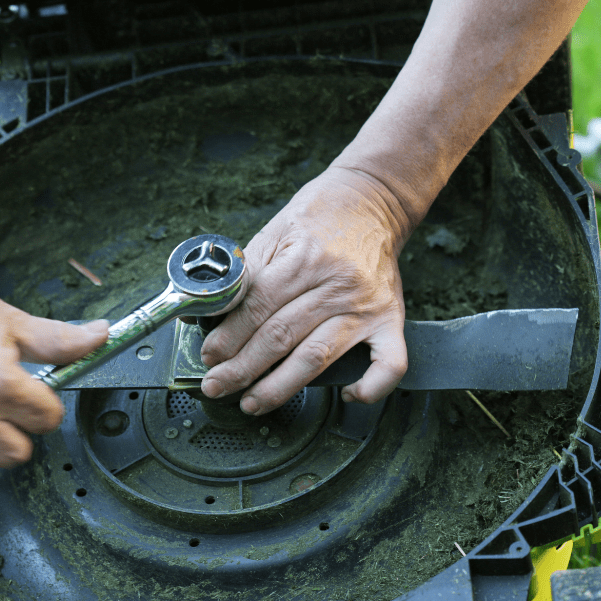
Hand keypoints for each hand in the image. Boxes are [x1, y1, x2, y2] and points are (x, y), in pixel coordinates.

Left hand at [199, 165, 410, 414]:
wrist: (373, 199)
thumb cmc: (319, 216)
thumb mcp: (274, 232)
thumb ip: (246, 274)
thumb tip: (210, 312)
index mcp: (304, 258)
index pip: (258, 307)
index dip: (229, 336)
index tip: (210, 356)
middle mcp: (337, 284)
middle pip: (282, 336)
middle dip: (243, 368)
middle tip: (218, 385)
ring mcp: (366, 306)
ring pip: (319, 357)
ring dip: (281, 386)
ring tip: (253, 402)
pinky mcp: (391, 318)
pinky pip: (390, 363)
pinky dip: (372, 387)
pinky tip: (348, 397)